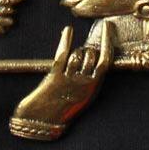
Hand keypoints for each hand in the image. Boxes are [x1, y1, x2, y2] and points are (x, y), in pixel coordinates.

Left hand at [9, 21, 113, 140]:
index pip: (105, 61)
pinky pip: (63, 54)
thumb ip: (89, 79)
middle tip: (84, 52)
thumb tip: (93, 55)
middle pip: (91, 55)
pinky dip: (66, 40)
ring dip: (76, 50)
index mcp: (92, 89)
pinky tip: (68, 30)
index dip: (107, 42)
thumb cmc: (62, 108)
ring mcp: (69, 80)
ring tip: (74, 56)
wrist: (41, 123)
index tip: (107, 26)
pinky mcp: (54, 77)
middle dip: (88, 49)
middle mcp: (83, 84)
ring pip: (77, 55)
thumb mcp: (82, 96)